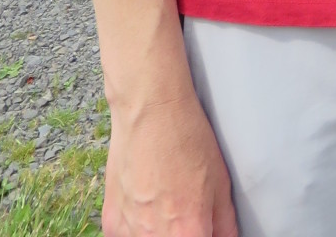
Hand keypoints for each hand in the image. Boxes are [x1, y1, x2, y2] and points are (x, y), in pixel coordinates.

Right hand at [102, 91, 237, 236]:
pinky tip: (146, 201)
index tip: (204, 227)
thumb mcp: (220, 180)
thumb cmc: (186, 139)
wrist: (149, 111)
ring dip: (158, 232)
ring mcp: (129, 232)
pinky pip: (127, 236)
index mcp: (189, 233)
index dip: (204, 235)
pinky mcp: (111, 222)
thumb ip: (224, 222)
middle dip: (183, 232)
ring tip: (165, 203)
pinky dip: (137, 227)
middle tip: (186, 212)